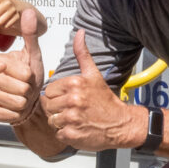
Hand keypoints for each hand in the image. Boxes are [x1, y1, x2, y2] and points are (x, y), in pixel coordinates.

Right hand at [0, 7, 44, 123]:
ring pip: (17, 103)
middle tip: (25, 89)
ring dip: (25, 103)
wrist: (22, 101)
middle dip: (30, 91)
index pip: (24, 73)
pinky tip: (14, 109)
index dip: (32, 77)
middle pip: (22, 89)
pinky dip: (17, 114)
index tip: (28, 75)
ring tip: (21, 98)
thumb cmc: (29, 77)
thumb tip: (29, 11)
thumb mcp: (33, 55)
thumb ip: (30, 36)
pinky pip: (10, 115)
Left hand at [41, 30, 141, 150]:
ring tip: (75, 119)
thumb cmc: (105, 101)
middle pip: (48, 105)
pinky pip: (58, 133)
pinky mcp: (71, 134)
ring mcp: (71, 118)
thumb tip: (80, 33)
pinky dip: (66, 133)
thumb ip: (82, 54)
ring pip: (51, 120)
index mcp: (74, 83)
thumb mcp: (93, 74)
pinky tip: (77, 128)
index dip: (57, 96)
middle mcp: (72, 100)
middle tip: (73, 110)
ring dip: (61, 121)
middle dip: (57, 109)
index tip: (69, 98)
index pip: (48, 91)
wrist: (121, 124)